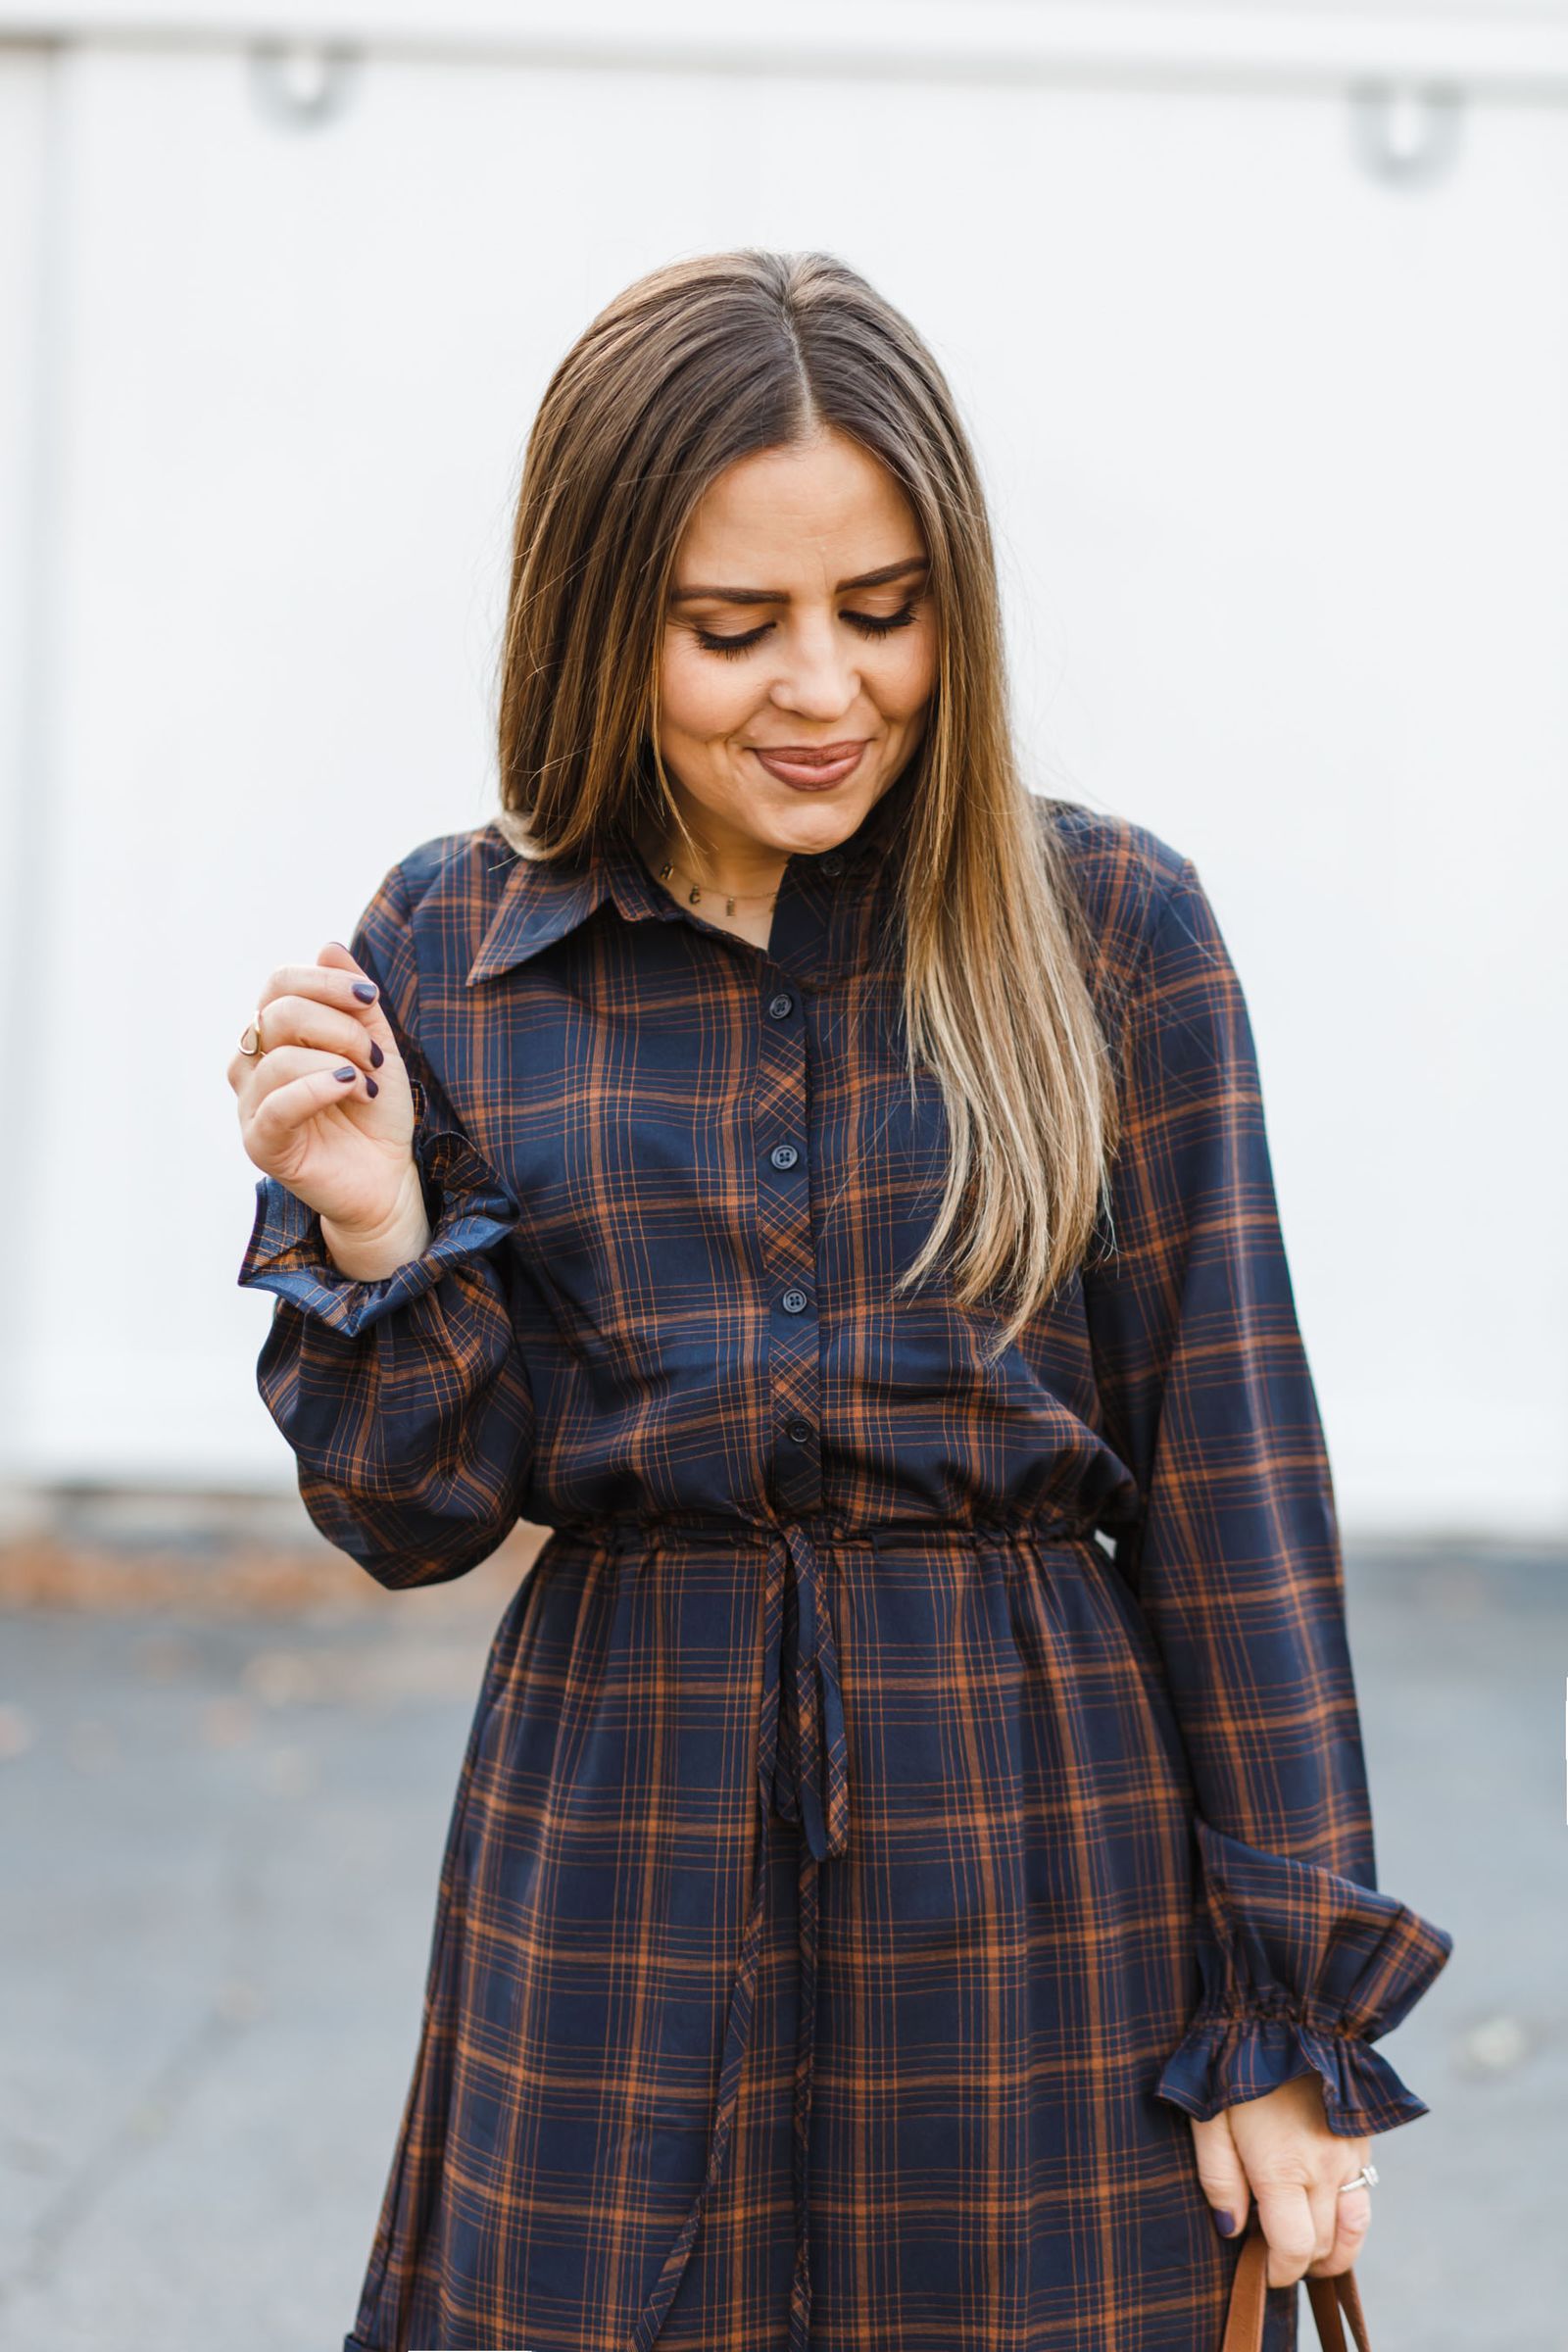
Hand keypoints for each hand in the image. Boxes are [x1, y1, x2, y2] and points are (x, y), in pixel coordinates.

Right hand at [228, 939, 430, 1274]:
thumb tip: (327, 947)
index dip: (326, 983)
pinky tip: (352, 1089)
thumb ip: (354, 1000)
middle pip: (279, 1013)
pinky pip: (277, 1104)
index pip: (280, 983)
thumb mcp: (376, 1045)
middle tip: (373, 1059)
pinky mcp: (260, 1142)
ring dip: (339, 1063)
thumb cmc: (374, 1109)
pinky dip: (319, 1088)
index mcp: (274, 1034)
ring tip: (367, 1087)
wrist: (385, 1175)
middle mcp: (252, 1063)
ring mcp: (250, 1103)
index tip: (371, 1000)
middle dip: (340, 1027)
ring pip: (280, 1057)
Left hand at [1190, 2072, 1371, 2287]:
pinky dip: (1348, 2220)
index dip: (1277, 2271)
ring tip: (1306, 2250)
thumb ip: (1218, 2179)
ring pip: (1354, 2230)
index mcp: (1283, 2168)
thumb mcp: (1207, 2118)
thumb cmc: (1234, 2065)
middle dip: (1300, 2263)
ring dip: (1332, 2251)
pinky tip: (1323, 2212)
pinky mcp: (1361, 2141)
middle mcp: (1324, 2169)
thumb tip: (1233, 2231)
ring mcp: (1349, 2156)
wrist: (1283, 2013)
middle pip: (1324, 2246)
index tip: (1259, 2270)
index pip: (1294, 2249)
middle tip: (1272, 2256)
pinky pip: (1363, 2198)